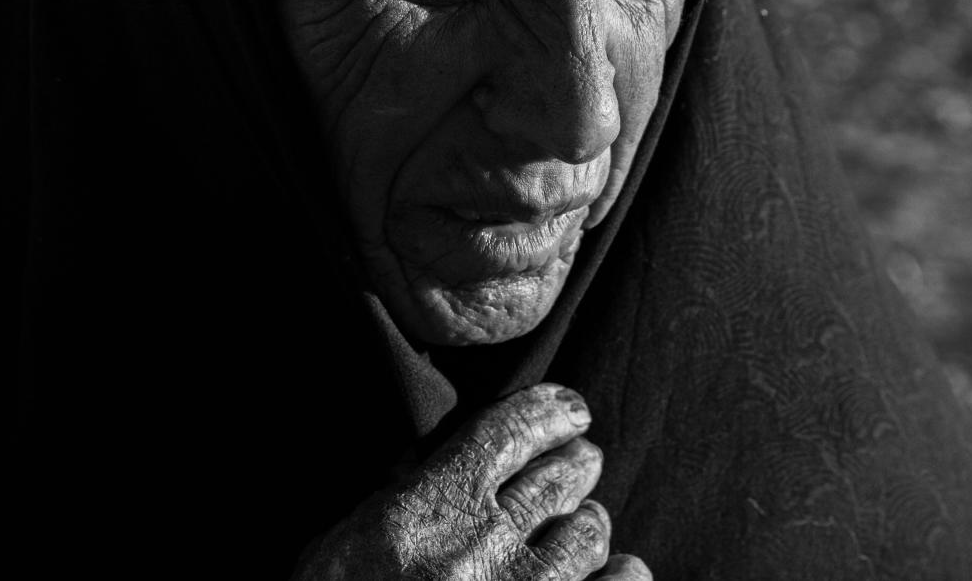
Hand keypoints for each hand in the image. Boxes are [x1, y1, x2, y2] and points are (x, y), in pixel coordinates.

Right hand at [293, 383, 651, 580]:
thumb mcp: (347, 542)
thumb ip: (402, 494)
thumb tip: (442, 458)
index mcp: (431, 509)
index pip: (508, 432)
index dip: (549, 411)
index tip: (572, 408)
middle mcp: (483, 547)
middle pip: (560, 476)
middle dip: (576, 463)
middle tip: (582, 462)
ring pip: (589, 533)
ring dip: (591, 522)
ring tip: (587, 522)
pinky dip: (624, 577)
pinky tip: (621, 571)